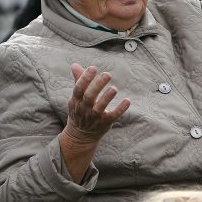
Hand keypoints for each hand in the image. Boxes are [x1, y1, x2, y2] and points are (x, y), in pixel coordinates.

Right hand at [59, 63, 130, 181]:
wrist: (80, 136)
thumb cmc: (80, 111)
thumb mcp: (76, 97)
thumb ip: (78, 80)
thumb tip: (75, 64)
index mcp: (76, 101)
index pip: (79, 88)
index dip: (85, 78)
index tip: (93, 68)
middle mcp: (84, 109)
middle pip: (89, 97)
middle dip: (98, 86)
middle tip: (107, 74)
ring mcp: (94, 118)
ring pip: (100, 108)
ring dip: (107, 98)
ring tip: (114, 88)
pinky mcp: (105, 123)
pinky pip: (113, 116)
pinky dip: (120, 109)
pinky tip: (127, 100)